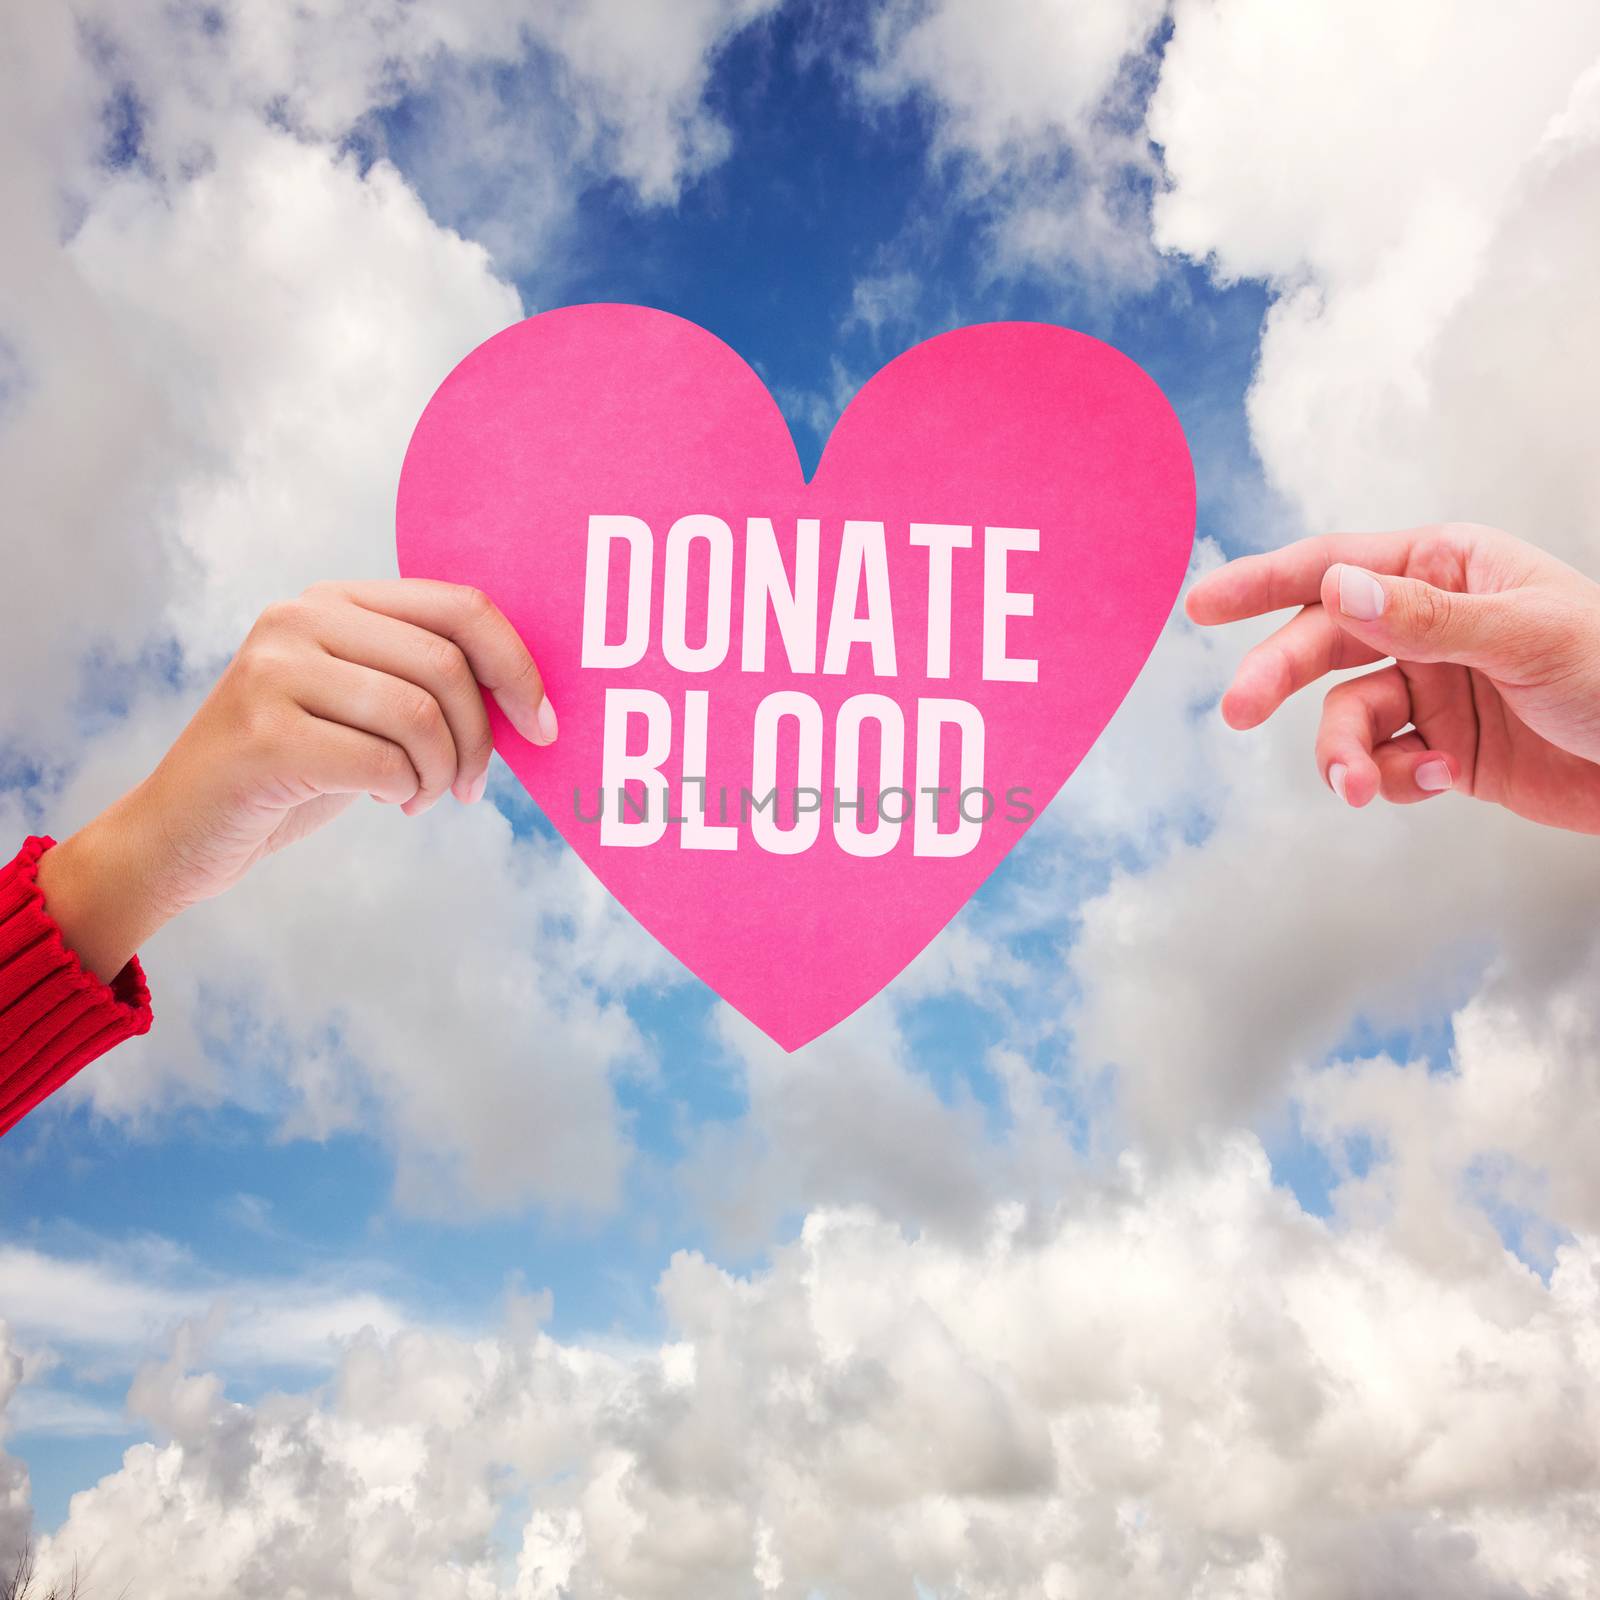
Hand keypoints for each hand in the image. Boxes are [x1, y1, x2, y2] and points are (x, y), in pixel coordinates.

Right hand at [37, 581, 554, 979]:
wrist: (181, 833)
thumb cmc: (294, 772)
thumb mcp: (364, 709)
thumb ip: (427, 682)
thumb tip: (530, 694)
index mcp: (334, 601)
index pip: (460, 607)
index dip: (519, 667)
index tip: (544, 725)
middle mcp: (299, 620)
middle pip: (448, 666)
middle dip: (482, 740)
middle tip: (472, 787)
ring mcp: (274, 672)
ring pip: (421, 715)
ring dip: (444, 772)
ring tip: (423, 795)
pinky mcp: (264, 735)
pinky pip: (385, 763)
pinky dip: (406, 791)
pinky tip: (390, 800)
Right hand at [1185, 522, 1599, 834]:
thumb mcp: (1526, 637)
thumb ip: (1425, 617)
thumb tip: (1335, 590)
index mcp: (1447, 569)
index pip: (1336, 566)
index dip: (1262, 582)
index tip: (1200, 605)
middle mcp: (1428, 624)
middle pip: (1323, 644)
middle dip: (1277, 678)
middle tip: (1234, 711)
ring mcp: (1434, 688)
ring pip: (1347, 717)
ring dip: (1345, 754)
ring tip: (1361, 786)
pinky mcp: (1445, 749)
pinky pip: (1387, 764)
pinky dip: (1398, 779)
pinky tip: (1444, 779)